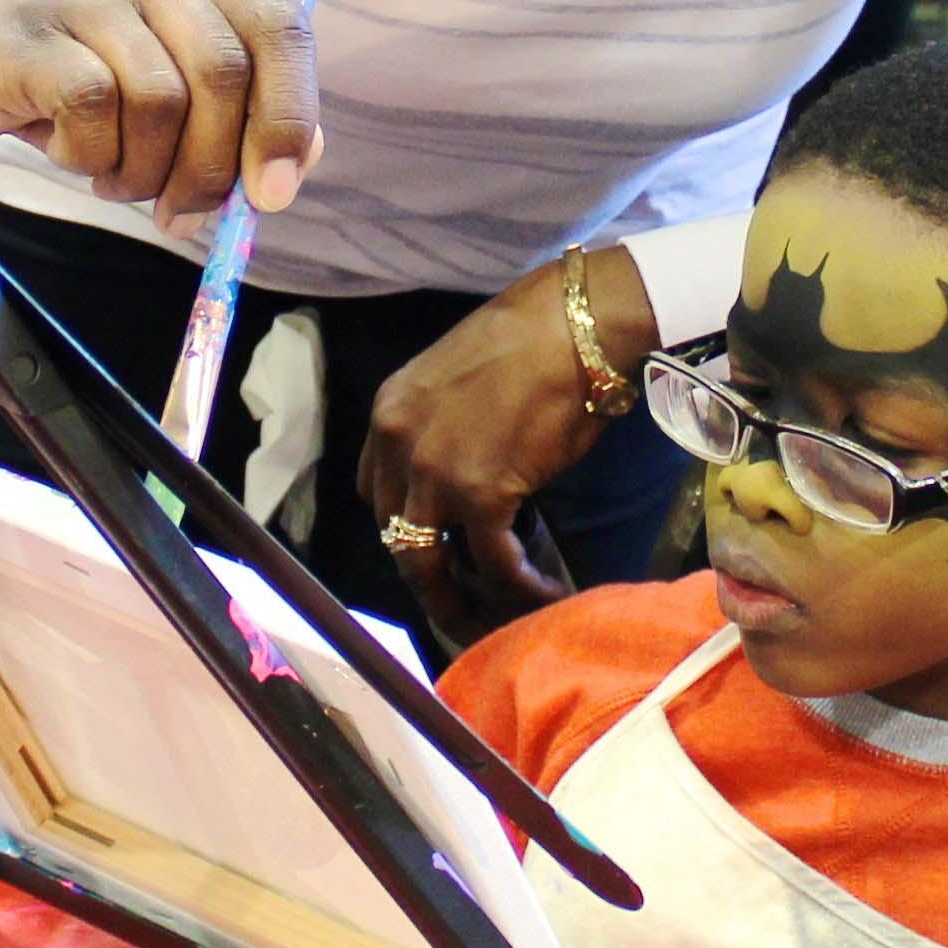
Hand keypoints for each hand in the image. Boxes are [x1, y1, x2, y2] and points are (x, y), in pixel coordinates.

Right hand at [0, 0, 323, 229]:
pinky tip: (68, 153)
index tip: (272, 195)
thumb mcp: (165, 88)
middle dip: (210, 165)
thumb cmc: (74, 74)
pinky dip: (90, 154)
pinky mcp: (30, 33)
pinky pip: (91, 105)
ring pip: (157, 97)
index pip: (278, 28)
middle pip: (222, 72)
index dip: (288, 115)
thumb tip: (296, 162)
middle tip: (182, 211)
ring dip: (143, 168)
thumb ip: (235, 117)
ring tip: (114, 177)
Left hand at [356, 248, 637, 639]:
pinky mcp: (481, 495)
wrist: (572, 324)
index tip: (437, 547)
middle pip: (394, 537)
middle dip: (427, 582)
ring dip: (461, 603)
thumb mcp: (459, 379)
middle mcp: (397, 447)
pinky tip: (546, 595)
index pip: (375, 492)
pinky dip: (519, 588)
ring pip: (429, 564)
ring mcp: (434, 474)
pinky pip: (494, 562)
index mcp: (388, 414)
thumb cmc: (534, 340)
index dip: (405, 528)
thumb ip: (449, 428)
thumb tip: (477, 471)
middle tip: (459, 610)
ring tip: (496, 623)